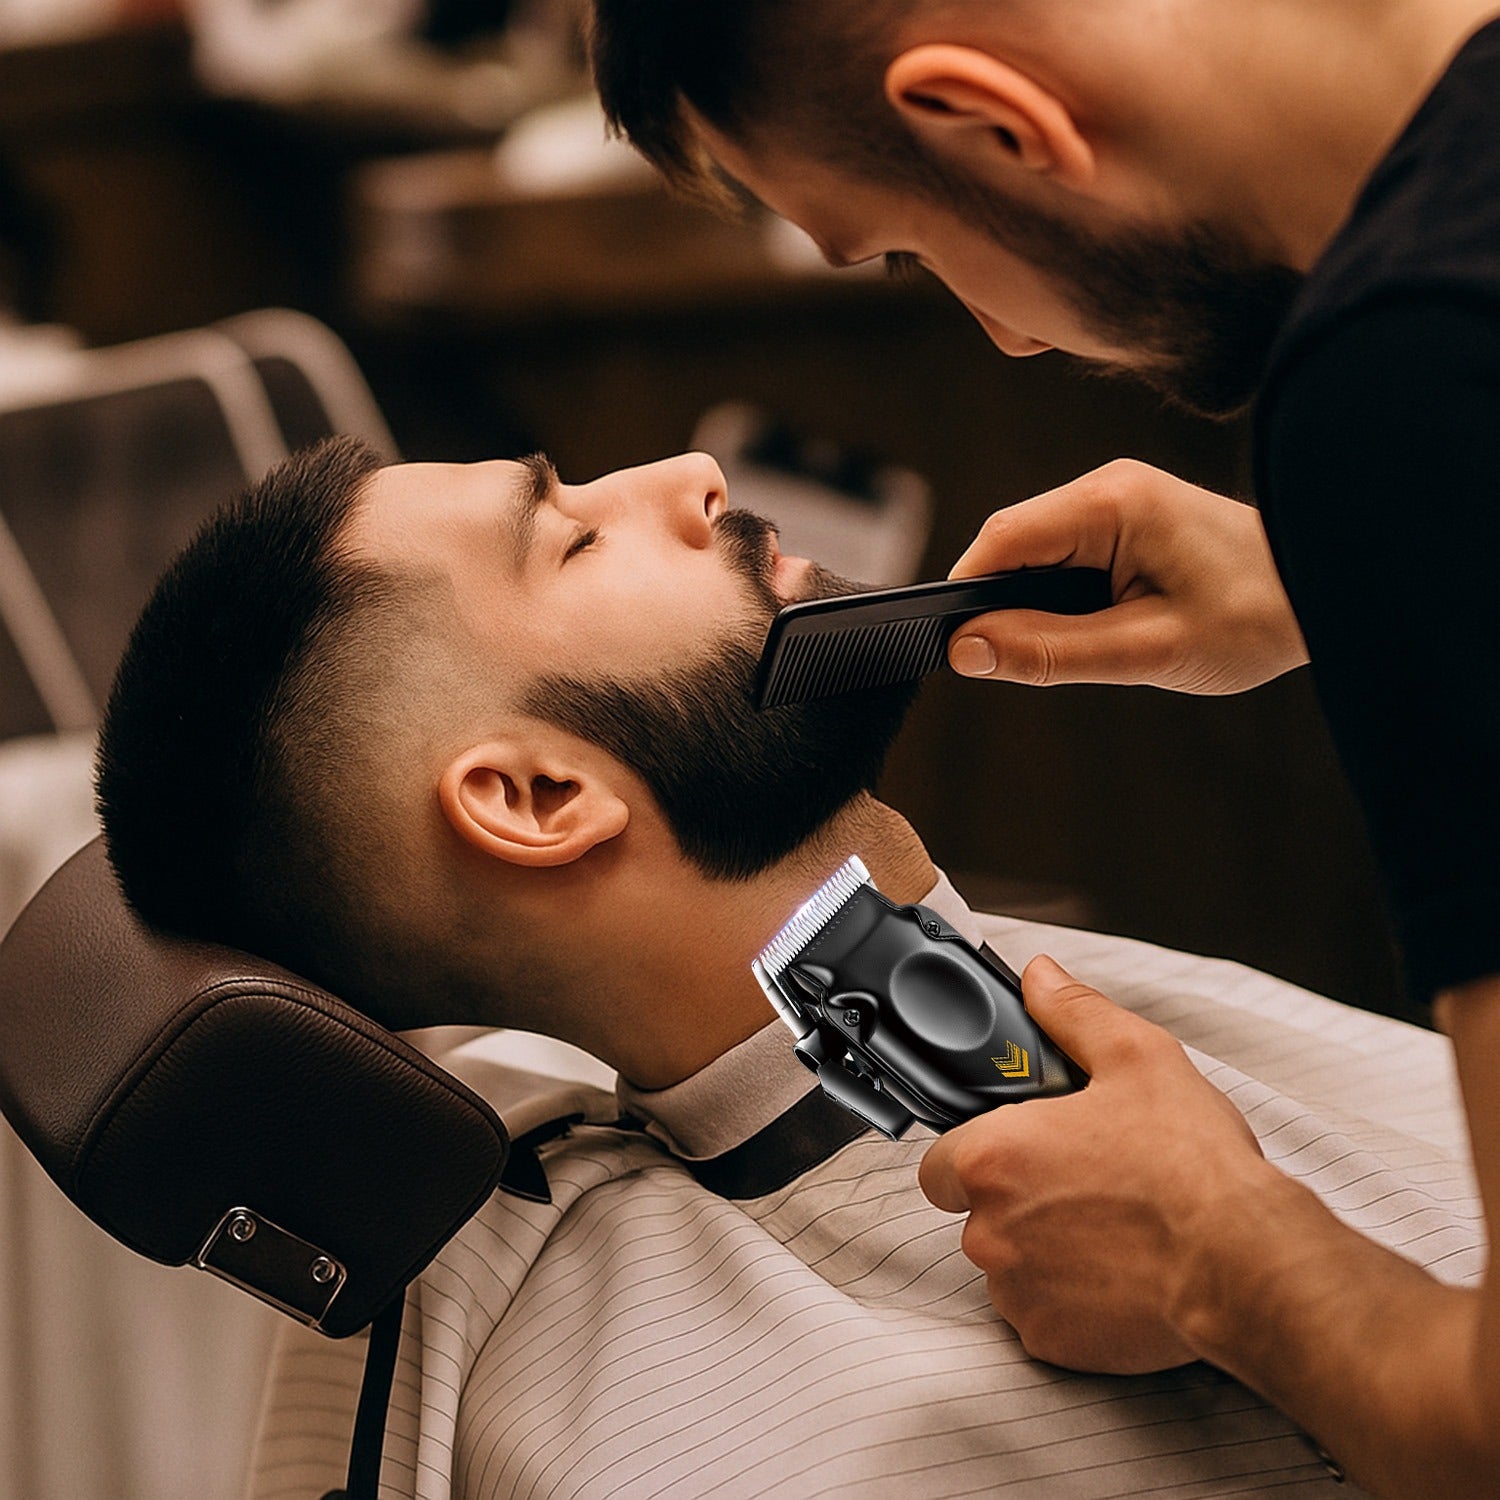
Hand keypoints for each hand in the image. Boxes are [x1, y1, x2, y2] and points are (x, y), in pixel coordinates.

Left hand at [918, 954, 1272, 1373]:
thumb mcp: (1136, 1057)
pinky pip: (1042, 1316)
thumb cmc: (1191, 1164)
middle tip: (1082, 1184)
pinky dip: (1071, 1301)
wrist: (1246, 1263)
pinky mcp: (1051, 1342)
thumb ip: (1072, 1013)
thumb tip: (1040, 977)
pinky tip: (1120, 1274)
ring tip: (1111, 1229)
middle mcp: (988, 1229)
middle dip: (1018, 1201)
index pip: (940, 1161)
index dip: (974, 1154)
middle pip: (977, 1213)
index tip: (1015, 1152)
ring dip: (1043, 1251)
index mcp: (992, 1157)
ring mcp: (1017, 1291)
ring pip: (1010, 1266)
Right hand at [947, 460, 1308, 694]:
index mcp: (1111, 502)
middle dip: (998, 604)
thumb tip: (967, 653)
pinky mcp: (1125, 518)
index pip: (1002, 540)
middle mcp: (1106, 487)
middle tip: (1017, 666)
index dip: (966, 595)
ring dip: (1031, 604)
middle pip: (1011, 544)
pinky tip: (1090, 626)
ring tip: (1071, 647)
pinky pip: (1062, 556)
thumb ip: (1050, 653)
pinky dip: (1058, 597)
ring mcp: (1115, 498)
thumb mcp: (1147, 651)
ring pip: (1033, 553)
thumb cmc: (1255, 617)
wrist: (1331, 589)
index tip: (953, 650)